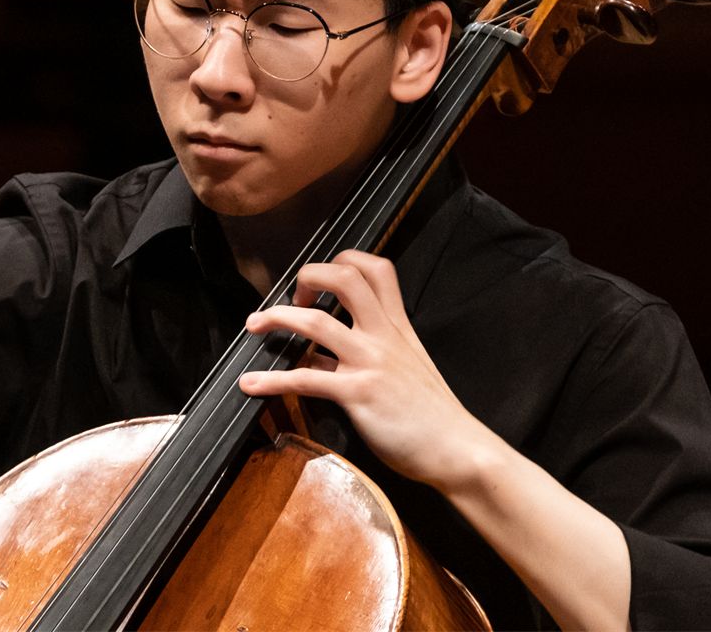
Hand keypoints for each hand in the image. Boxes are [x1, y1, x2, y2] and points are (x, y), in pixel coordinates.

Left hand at [236, 250, 502, 489]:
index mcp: (397, 327)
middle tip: (292, 297)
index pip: (376, 268)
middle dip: (309, 276)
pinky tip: (250, 384)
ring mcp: (371, 362)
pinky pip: (306, 379)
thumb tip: (319, 358)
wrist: (459, 449)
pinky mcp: (359, 394)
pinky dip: (272, 380)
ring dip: (277, 318)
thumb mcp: (407, 369)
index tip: (320, 282)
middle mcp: (384, 336)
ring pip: (317, 323)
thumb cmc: (433, 414)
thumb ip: (369, 354)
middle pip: (345, 278)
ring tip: (254, 325)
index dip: (343, 261)